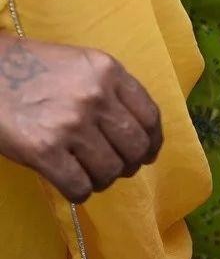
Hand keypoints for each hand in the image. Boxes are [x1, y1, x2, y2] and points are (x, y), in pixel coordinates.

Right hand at [0, 36, 161, 202]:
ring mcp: (70, 123)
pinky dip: (79, 193)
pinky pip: (79, 187)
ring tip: (86, 174)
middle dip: (128, 165)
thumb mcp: (79, 66)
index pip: (150, 117)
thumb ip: (111, 91)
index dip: (152, 142)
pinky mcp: (43, 149)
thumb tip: (141, 135)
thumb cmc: (27, 68)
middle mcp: (94, 96)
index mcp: (107, 71)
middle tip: (112, 167)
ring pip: (110, 171)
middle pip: (135, 148)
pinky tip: (69, 186)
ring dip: (101, 180)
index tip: (147, 154)